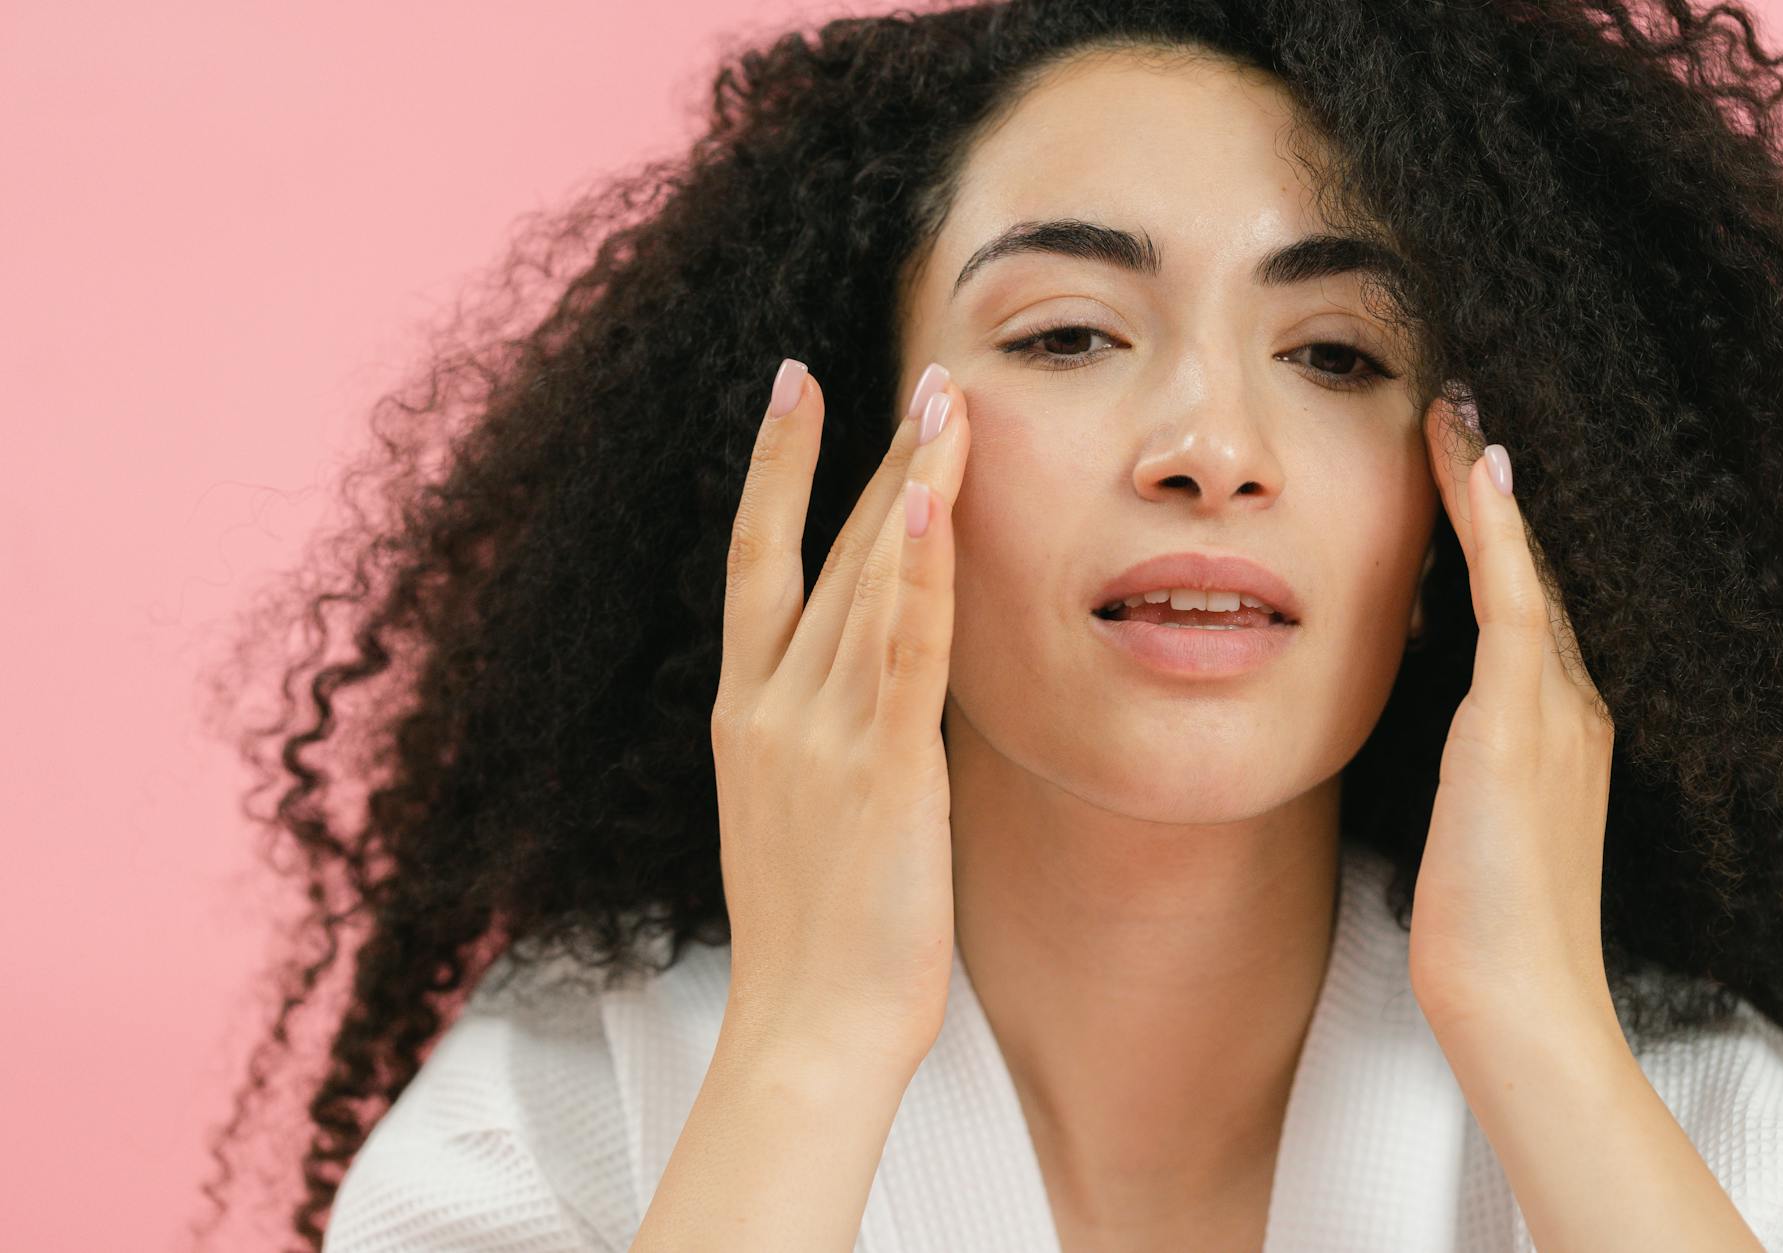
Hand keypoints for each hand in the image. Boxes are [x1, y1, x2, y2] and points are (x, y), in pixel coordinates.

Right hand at [711, 359, 970, 1071]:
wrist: (807, 1029)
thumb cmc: (813, 938)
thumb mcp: (797, 815)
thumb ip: (822, 736)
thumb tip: (871, 686)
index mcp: (744, 713)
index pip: (756, 560)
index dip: (775, 467)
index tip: (796, 386)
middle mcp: (769, 704)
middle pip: (820, 548)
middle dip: (868, 452)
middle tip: (921, 372)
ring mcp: (818, 731)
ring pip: (868, 578)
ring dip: (912, 480)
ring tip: (948, 397)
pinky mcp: (880, 767)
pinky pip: (901, 648)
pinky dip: (919, 570)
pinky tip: (933, 497)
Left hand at [1407, 389, 1619, 1037]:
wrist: (1517, 1002)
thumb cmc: (1480, 931)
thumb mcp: (1463, 828)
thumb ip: (1454, 768)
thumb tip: (1418, 735)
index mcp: (1556, 730)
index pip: (1521, 608)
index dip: (1495, 535)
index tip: (1460, 467)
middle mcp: (1570, 706)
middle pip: (1532, 571)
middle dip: (1495, 491)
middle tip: (1459, 406)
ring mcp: (1555, 712)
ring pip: (1523, 570)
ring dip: (1487, 487)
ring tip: (1455, 408)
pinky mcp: (1521, 726)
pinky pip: (1513, 604)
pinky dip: (1497, 533)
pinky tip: (1476, 468)